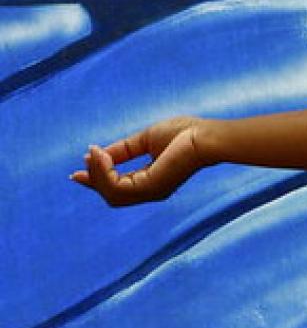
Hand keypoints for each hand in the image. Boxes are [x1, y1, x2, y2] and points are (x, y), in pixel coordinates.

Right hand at [72, 116, 208, 206]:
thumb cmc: (186, 133)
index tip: (79, 169)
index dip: (98, 178)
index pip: (119, 186)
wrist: (206, 136)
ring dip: (97, 173)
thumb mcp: (145, 139)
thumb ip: (122, 149)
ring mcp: (150, 192)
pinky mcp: (149, 188)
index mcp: (151, 181)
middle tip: (83, 162)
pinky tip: (100, 156)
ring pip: (110, 192)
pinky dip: (103, 172)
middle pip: (111, 194)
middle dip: (94, 179)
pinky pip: (115, 186)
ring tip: (93, 154)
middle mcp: (150, 191)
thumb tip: (97, 154)